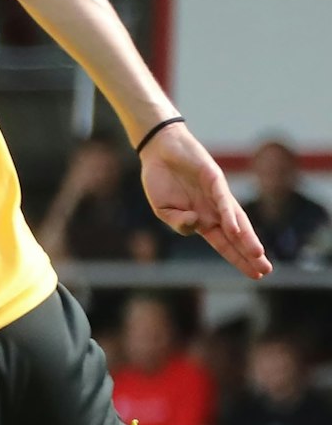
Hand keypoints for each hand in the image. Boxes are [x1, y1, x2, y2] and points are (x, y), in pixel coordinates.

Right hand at [139, 124, 270, 278]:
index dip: (238, 258)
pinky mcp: (214, 178)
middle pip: (237, 235)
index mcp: (202, 219)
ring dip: (246, 237)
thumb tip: (196, 226)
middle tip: (266, 271)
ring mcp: (216, 194)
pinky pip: (222, 199)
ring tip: (257, 254)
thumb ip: (178, 222)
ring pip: (236, 219)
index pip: (225, 243)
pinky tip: (234, 229)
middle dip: (250, 253)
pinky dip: (228, 215)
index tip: (255, 274)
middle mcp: (214, 209)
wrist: (159, 150)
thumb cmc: (161, 180)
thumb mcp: (163, 209)